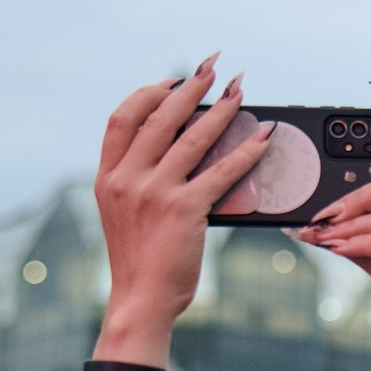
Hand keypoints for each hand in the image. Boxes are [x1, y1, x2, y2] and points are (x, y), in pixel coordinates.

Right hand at [92, 59, 279, 341]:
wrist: (141, 300)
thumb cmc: (140, 261)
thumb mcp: (124, 214)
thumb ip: (137, 181)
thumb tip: (176, 148)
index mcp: (107, 177)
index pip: (122, 120)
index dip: (147, 94)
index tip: (170, 82)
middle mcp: (126, 179)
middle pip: (160, 118)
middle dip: (190, 88)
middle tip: (212, 70)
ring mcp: (154, 193)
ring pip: (193, 138)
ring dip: (221, 110)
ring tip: (239, 92)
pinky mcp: (184, 210)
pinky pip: (221, 172)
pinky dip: (245, 152)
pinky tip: (263, 139)